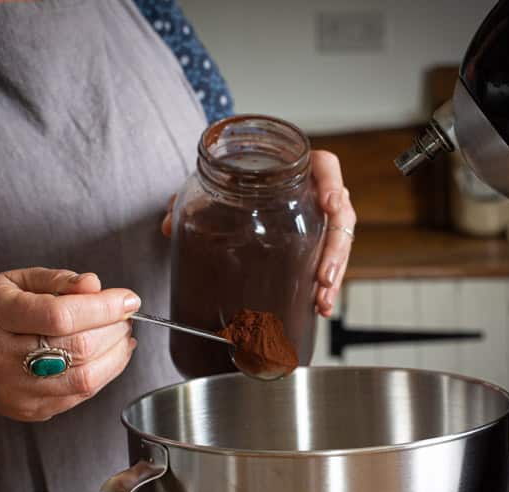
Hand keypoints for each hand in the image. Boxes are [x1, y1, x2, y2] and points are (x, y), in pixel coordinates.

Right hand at [0, 268, 138, 421]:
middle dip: (114, 329)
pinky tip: (112, 354)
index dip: (103, 307)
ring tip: (122, 334)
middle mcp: (1, 357)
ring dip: (117, 354)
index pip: (59, 315)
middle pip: (78, 348)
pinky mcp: (32, 409)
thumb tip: (94, 285)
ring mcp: (16, 389)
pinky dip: (107, 372)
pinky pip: (82, 394)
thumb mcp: (16, 282)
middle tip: (125, 315)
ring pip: (86, 378)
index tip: (128, 299)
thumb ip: (58, 280)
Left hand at [161, 150, 355, 317]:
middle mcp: (314, 194)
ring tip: (322, 300)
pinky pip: (328, 263)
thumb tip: (168, 223)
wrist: (243, 186)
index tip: (330, 203)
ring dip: (334, 275)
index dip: (332, 183)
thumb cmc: (238, 179)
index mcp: (297, 169)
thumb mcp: (216, 184)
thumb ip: (192, 198)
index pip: (326, 167)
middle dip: (335, 251)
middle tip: (322, 276)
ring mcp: (318, 221)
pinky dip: (326, 288)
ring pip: (338, 246)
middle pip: (340, 217)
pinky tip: (321, 307)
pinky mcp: (314, 245)